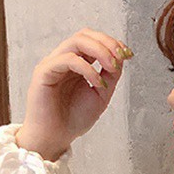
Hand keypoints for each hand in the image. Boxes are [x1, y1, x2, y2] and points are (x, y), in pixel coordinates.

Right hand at [16, 28, 132, 159]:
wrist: (55, 138)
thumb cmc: (74, 119)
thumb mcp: (101, 95)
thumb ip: (110, 76)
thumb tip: (121, 57)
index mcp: (77, 64)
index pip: (93, 40)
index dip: (112, 43)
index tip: (128, 55)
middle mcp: (64, 60)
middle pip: (84, 35)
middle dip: (107, 42)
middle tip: (121, 57)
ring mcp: (53, 64)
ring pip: (76, 41)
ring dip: (100, 50)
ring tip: (112, 66)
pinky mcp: (44, 72)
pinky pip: (67, 59)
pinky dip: (87, 68)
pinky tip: (98, 82)